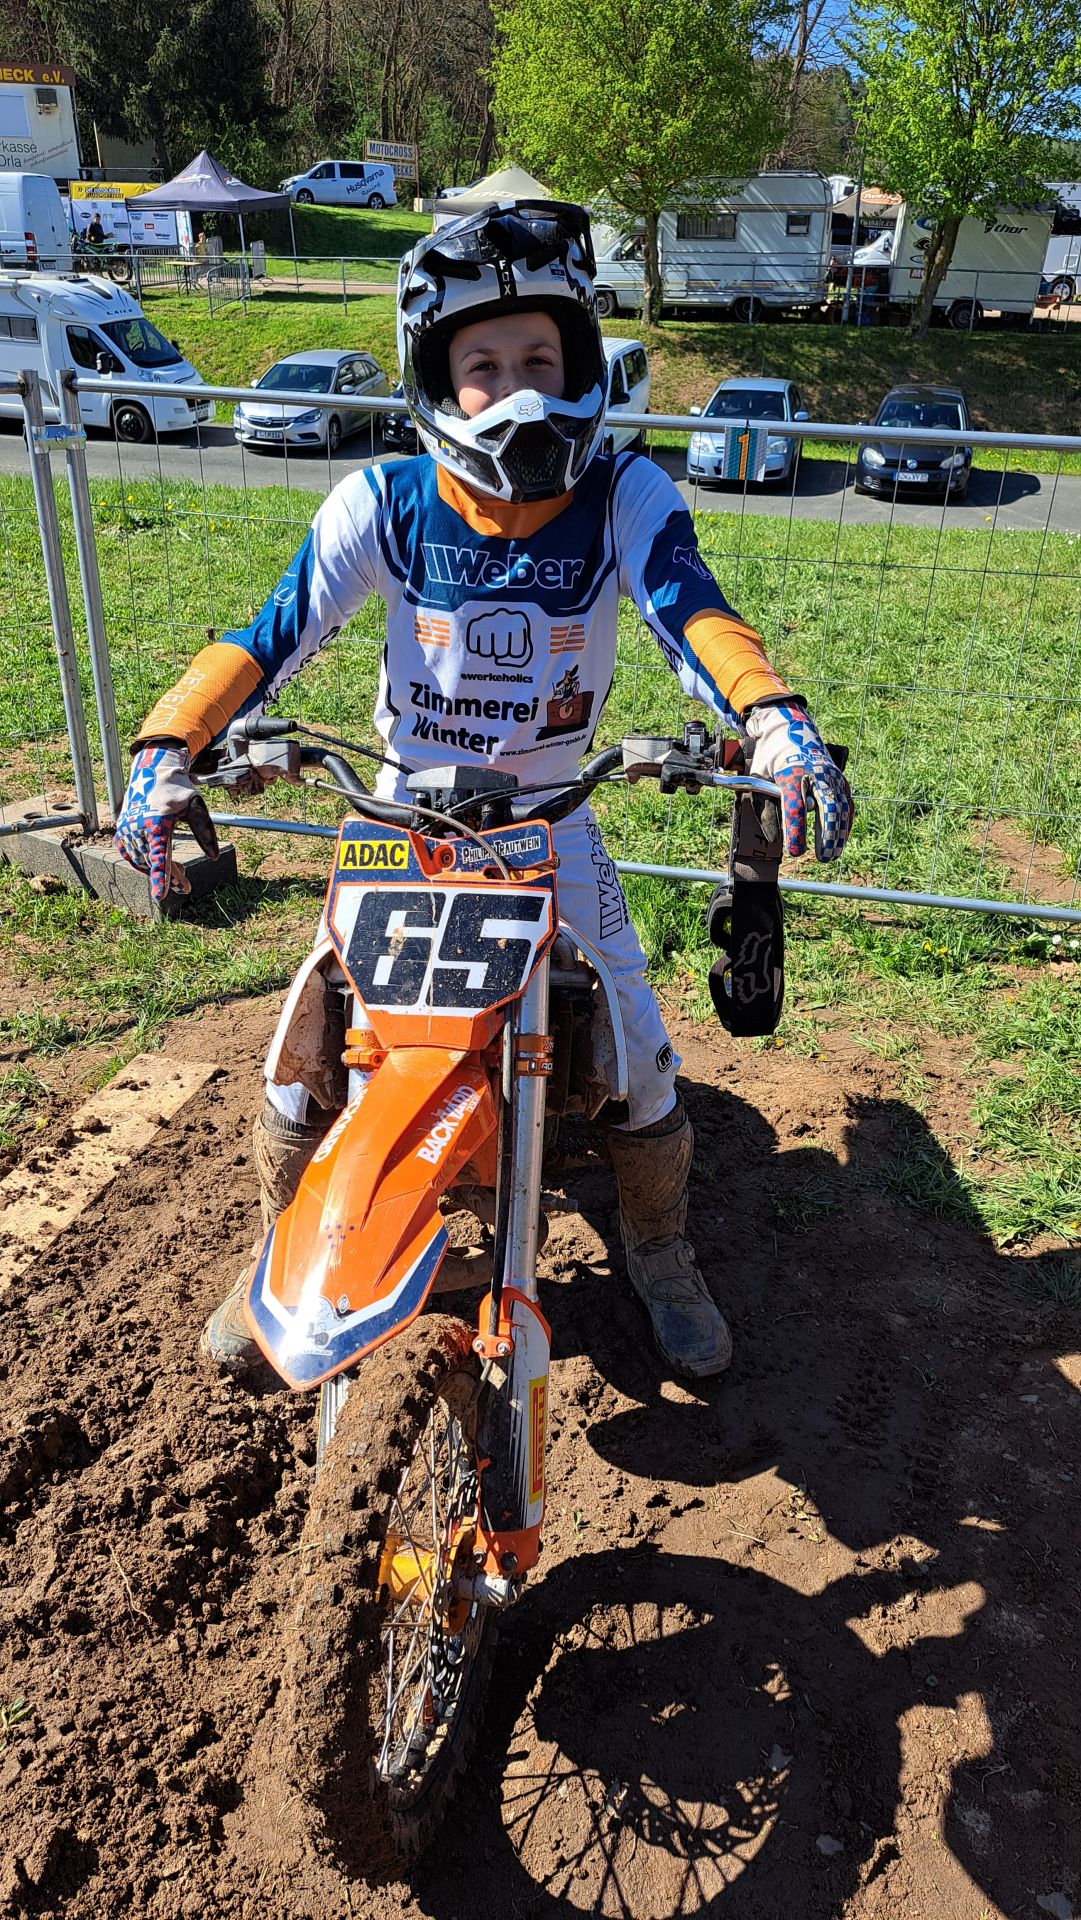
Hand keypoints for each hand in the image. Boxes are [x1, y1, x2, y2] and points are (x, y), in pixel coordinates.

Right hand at [113, 744, 219, 901]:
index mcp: (157, 820)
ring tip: (179, 872)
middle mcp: (137, 826)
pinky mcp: (121, 833)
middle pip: (153, 862)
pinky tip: (160, 865)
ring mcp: (126, 830)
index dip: (161, 877)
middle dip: (170, 876)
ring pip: (142, 862)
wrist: (152, 773)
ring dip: (159, 871)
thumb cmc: (178, 791)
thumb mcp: (196, 805)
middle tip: (186, 886)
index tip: (160, 896)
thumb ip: (205, 831)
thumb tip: (214, 857)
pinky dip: (145, 864)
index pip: (159, 855)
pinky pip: (132, 857)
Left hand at [746, 700, 853, 861]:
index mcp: (791, 772)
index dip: (796, 831)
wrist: (790, 729)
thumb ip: (764, 810)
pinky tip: (841, 839)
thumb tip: (776, 839)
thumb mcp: (758, 781)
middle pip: (827, 807)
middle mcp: (815, 773)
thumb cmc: (771, 760)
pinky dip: (845, 822)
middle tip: (823, 858)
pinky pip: (846, 803)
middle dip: (827, 835)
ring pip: (841, 807)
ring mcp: (831, 775)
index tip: (796, 852)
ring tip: (831, 855)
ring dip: (839, 833)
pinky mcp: (839, 779)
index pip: (795, 806)